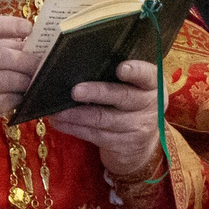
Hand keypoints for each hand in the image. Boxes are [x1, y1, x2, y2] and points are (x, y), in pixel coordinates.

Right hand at [0, 14, 42, 142]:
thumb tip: (28, 41)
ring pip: (7, 79)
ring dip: (26, 80)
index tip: (28, 27)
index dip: (6, 25)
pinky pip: (7, 99)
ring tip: (33, 79)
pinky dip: (18, 97)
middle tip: (41, 61)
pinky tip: (21, 96)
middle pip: (0, 56)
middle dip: (26, 59)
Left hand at [54, 58, 164, 182]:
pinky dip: (74, 128)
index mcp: (152, 85)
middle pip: (123, 97)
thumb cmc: (130, 104)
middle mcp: (149, 105)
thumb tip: (78, 63)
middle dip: (97, 93)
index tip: (121, 68)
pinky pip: (95, 135)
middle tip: (75, 91)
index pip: (147, 75)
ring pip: (104, 119)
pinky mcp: (123, 144)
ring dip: (76, 115)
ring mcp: (137, 127)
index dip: (136, 71)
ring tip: (57, 110)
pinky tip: (60, 122)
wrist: (142, 145)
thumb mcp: (132, 88)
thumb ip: (114, 75)